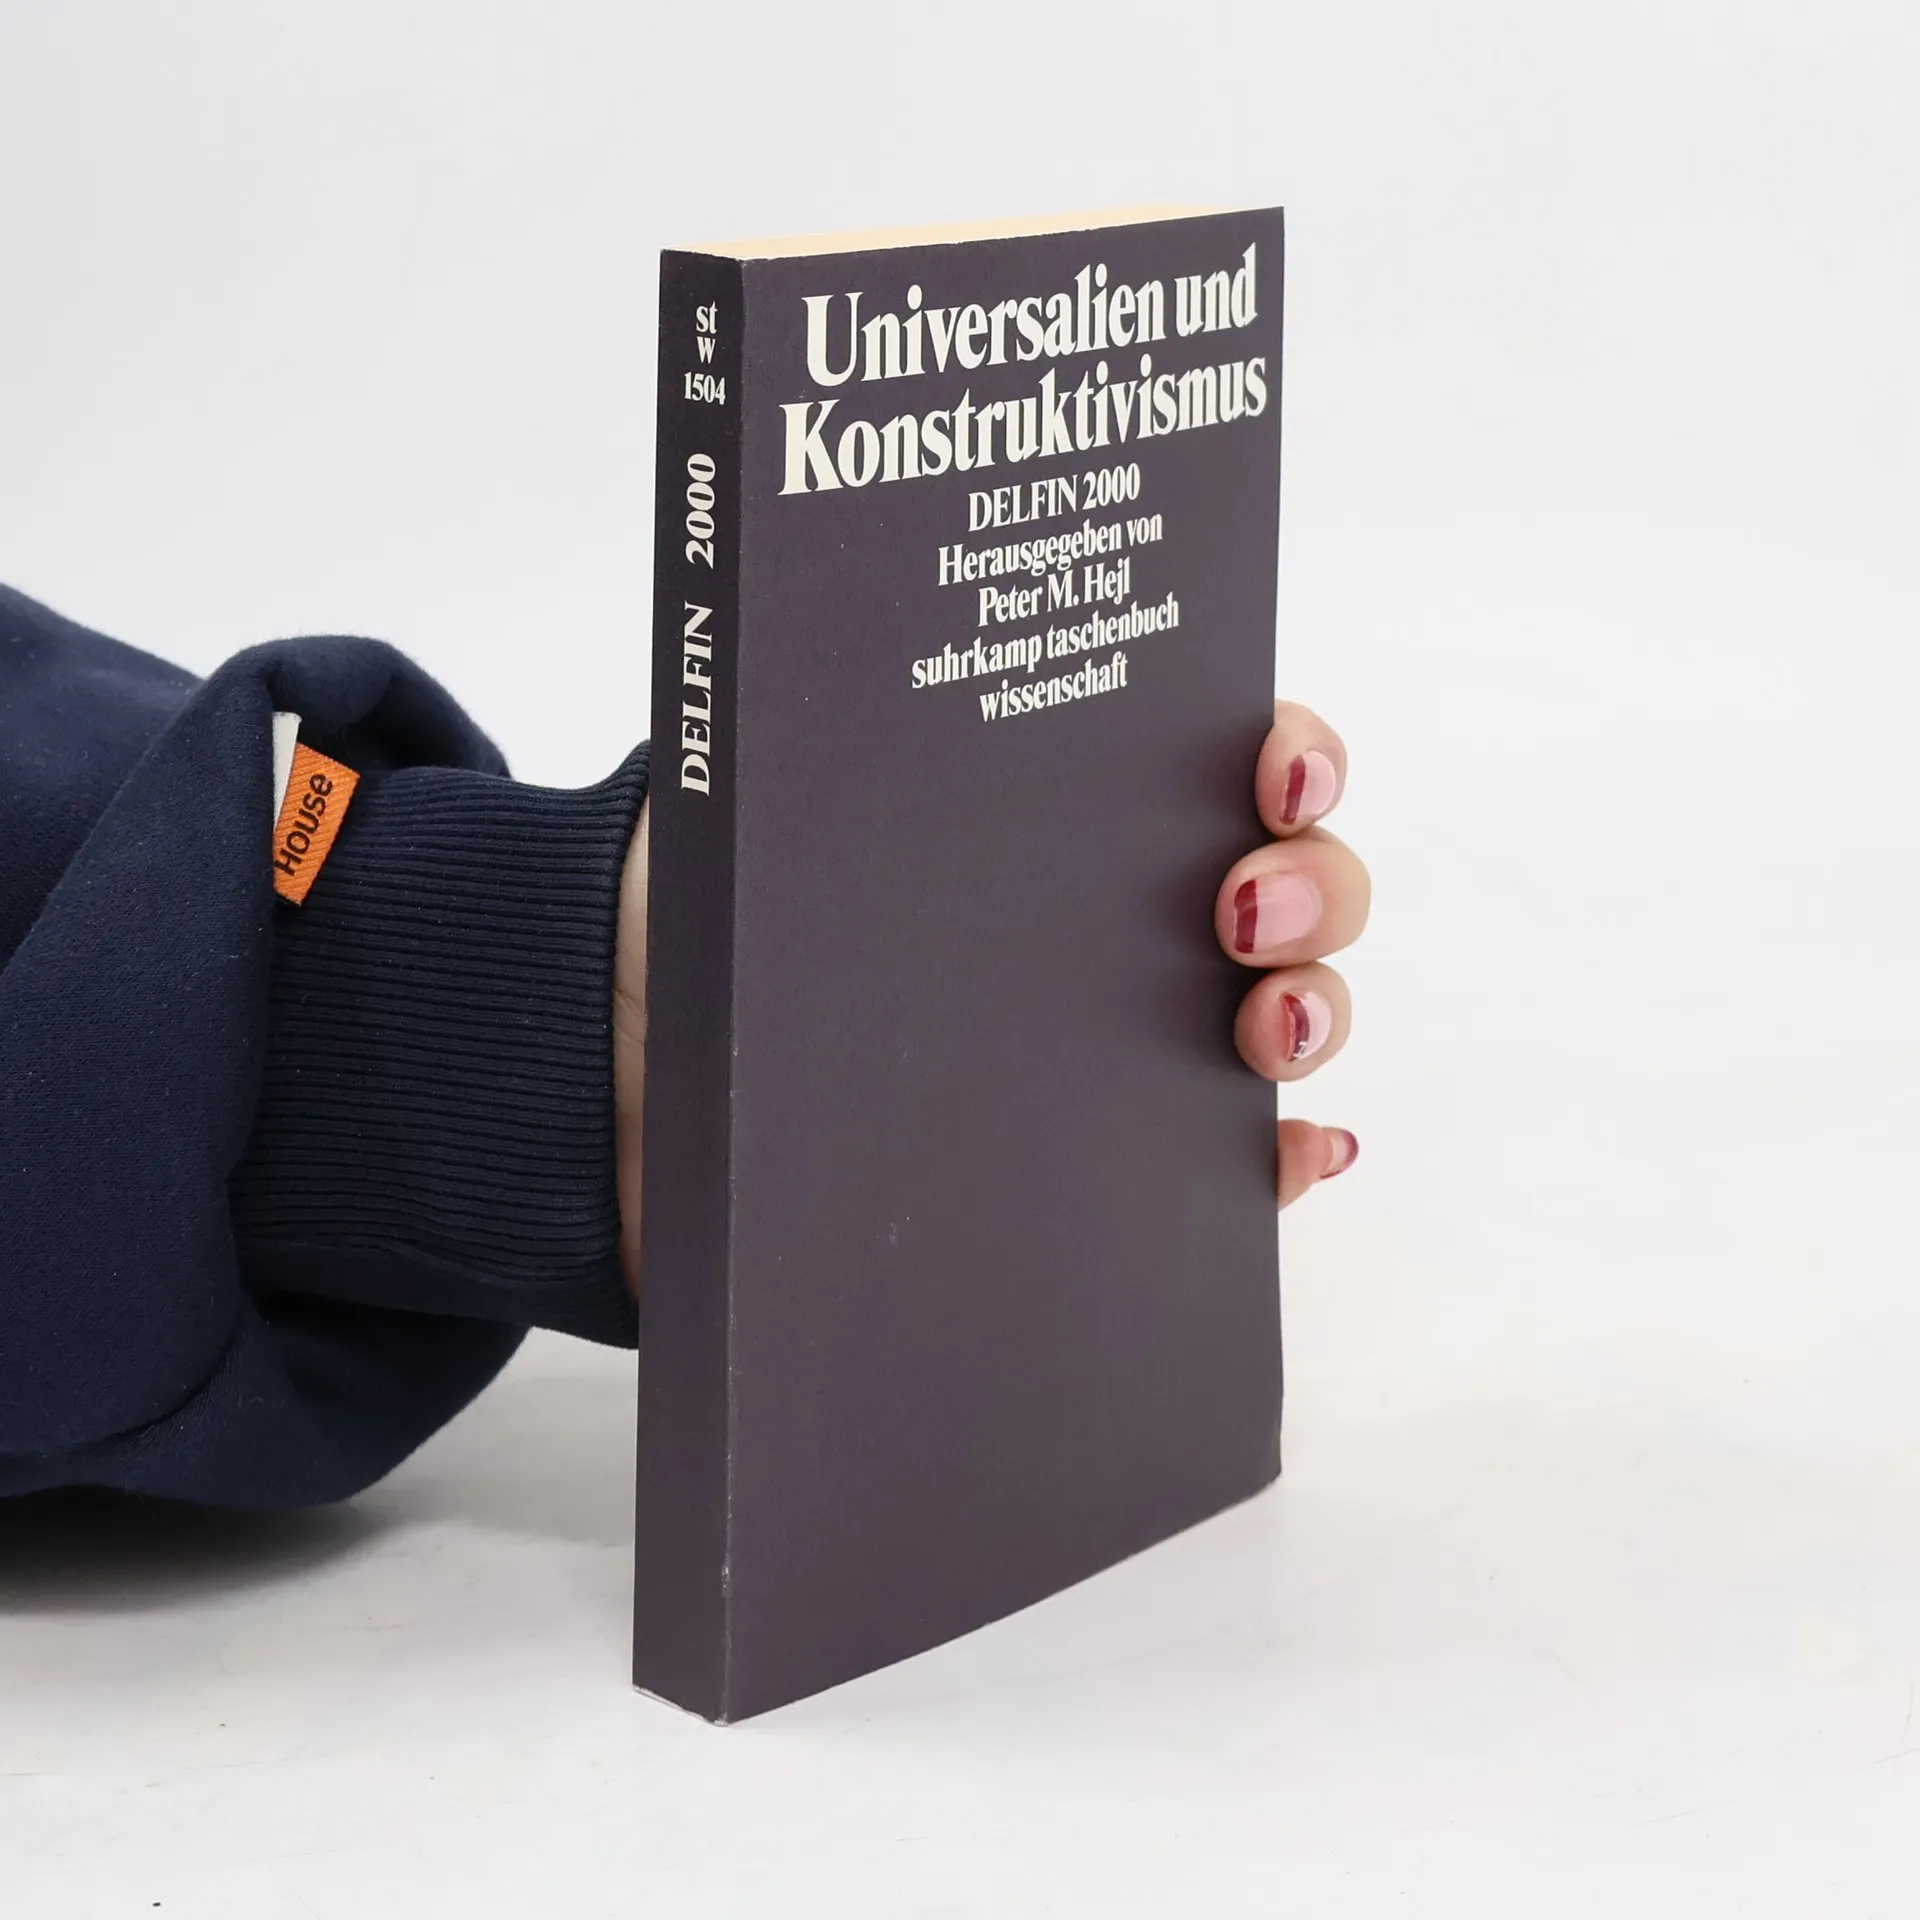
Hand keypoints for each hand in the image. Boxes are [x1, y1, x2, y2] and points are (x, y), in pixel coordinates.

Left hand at [614, 699, 1369, 1290]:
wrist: (609, 1078)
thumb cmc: (689, 913)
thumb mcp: (745, 789)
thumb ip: (818, 724)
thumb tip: (869, 651)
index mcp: (1047, 801)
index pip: (1211, 756)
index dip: (1286, 752)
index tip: (1274, 772)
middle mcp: (1104, 911)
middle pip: (1284, 881)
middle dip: (1313, 885)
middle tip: (1242, 914)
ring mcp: (1111, 1036)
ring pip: (1278, 1014)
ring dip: (1314, 1012)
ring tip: (1265, 1033)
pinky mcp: (1091, 1156)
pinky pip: (1221, 1163)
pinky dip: (1281, 1161)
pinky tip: (1293, 1155)